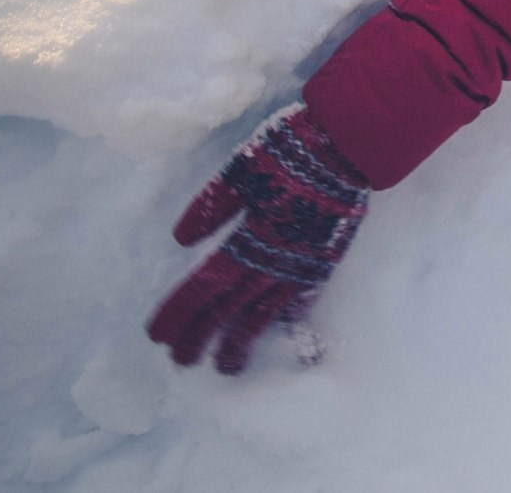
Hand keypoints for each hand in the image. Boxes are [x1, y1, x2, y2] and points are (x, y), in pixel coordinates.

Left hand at [145, 104, 369, 373]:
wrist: (353, 144)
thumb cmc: (291, 150)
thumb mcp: (241, 169)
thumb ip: (212, 206)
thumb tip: (181, 240)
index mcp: (248, 240)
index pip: (204, 287)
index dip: (179, 313)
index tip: (157, 335)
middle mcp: (274, 261)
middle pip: (229, 309)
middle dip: (202, 337)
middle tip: (180, 360)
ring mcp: (302, 265)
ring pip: (265, 314)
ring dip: (241, 341)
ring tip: (226, 366)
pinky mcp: (325, 260)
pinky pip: (298, 299)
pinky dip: (280, 317)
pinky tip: (268, 327)